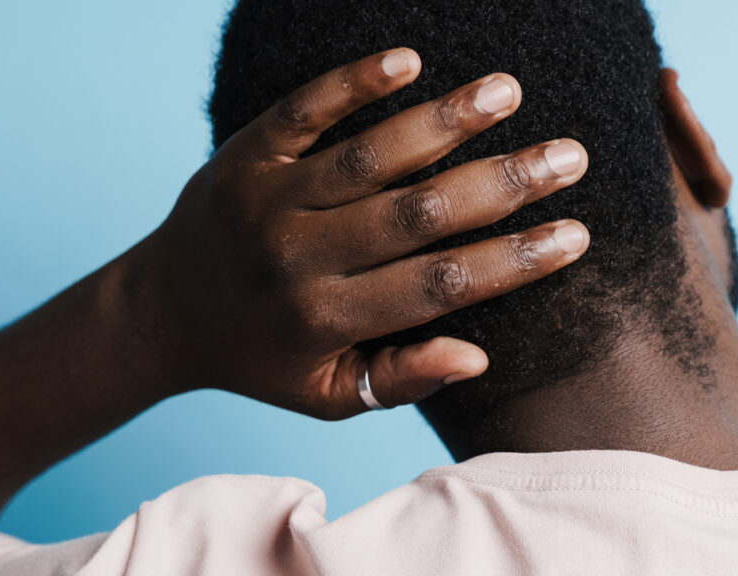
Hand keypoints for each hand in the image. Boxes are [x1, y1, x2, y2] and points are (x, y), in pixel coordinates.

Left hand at [141, 48, 589, 418]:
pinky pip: (301, 113)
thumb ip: (399, 380)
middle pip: (417, 215)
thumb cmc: (259, 357)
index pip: (439, 287)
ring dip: (443, 121)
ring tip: (507, 92)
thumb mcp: (325, 395)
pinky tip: (407, 61)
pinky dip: (352, 84)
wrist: (161, 314)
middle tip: (569, 155)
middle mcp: (300, 258)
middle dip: (502, 184)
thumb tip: (478, 357)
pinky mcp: (243, 157)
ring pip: (368, 157)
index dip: (513, 261)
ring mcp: (268, 201)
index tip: (576, 234)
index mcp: (329, 319)